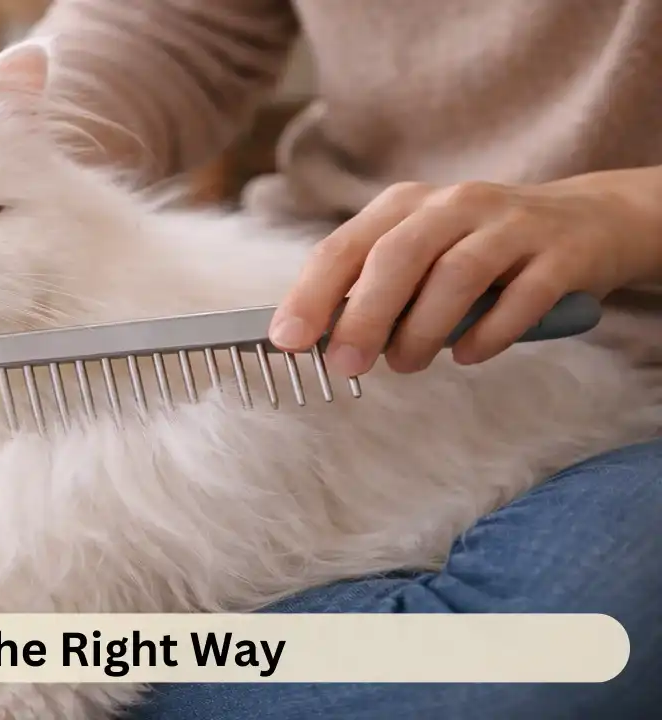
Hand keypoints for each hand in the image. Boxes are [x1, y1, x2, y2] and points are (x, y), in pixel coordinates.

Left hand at [267, 170, 661, 375]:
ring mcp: (511, 224)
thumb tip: (315, 339)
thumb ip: (372, 289)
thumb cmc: (481, 252)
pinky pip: (521, 297)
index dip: (311, 293)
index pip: (345, 246)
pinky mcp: (561, 253)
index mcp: (406, 205)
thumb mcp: (421, 256)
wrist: (589, 222)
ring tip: (407, 365)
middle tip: (347, 365)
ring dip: (423, 330)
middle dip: (363, 316)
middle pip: (397, 257)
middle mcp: (456, 204)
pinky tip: (470, 355)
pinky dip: (490, 333)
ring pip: (455, 274)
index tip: (288, 339)